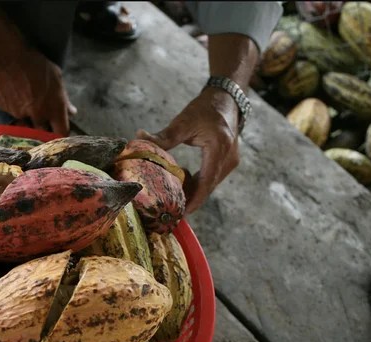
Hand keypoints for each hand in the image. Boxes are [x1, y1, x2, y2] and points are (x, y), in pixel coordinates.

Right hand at [0, 48, 75, 134]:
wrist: (5, 55)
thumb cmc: (35, 62)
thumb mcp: (56, 77)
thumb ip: (64, 98)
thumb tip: (71, 111)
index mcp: (54, 108)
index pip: (61, 133)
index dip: (61, 134)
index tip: (58, 130)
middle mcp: (37, 115)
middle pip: (42, 132)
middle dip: (43, 128)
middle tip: (42, 117)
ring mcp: (19, 115)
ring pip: (25, 125)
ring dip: (27, 120)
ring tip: (25, 105)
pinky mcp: (4, 111)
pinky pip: (11, 115)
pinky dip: (14, 109)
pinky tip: (12, 96)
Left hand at [137, 87, 240, 213]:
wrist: (226, 98)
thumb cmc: (204, 108)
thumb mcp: (183, 121)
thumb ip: (163, 136)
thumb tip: (139, 138)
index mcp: (218, 148)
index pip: (206, 182)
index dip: (194, 200)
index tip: (182, 213)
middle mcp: (229, 158)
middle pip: (208, 186)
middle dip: (192, 199)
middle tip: (173, 210)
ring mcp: (231, 161)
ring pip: (211, 183)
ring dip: (195, 190)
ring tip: (176, 196)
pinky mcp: (229, 161)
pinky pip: (213, 177)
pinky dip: (200, 181)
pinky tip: (185, 181)